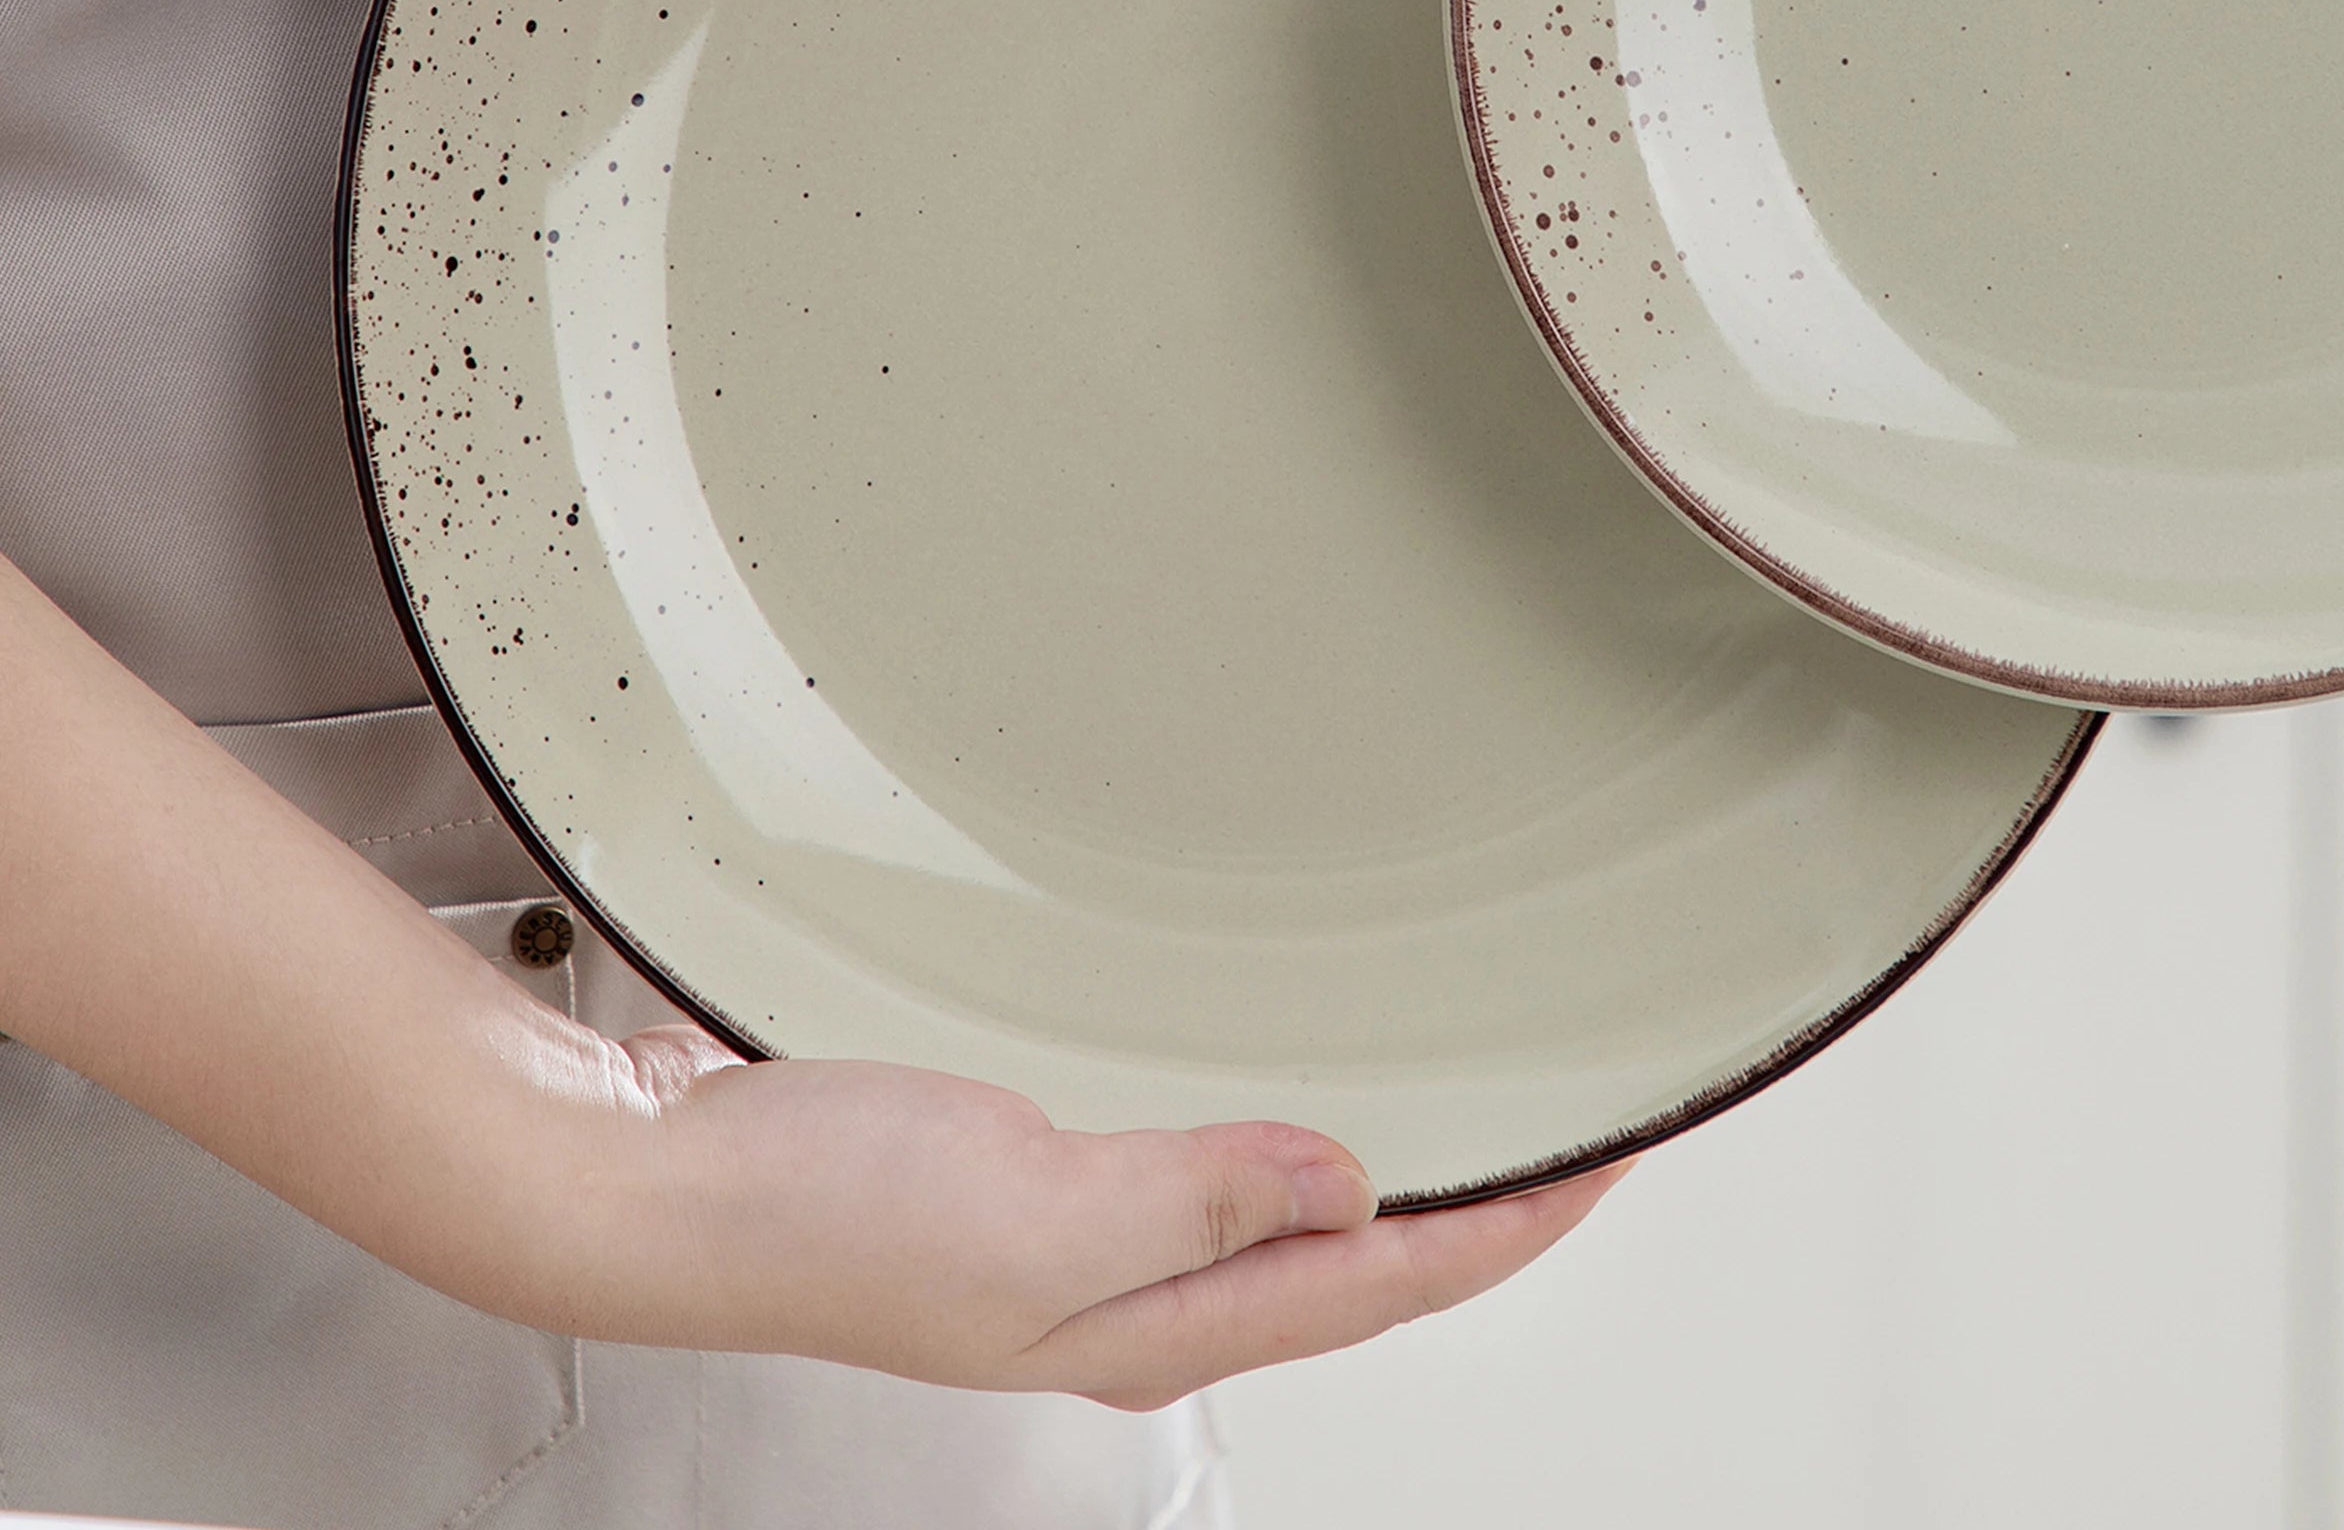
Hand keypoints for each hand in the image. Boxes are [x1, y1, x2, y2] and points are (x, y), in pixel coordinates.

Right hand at [575, 1027, 1619, 1403]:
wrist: (652, 1187)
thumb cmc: (810, 1212)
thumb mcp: (1029, 1212)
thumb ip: (1195, 1199)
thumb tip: (1350, 1183)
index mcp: (1151, 1322)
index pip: (1385, 1279)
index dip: (1515, 1224)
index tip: (1617, 1158)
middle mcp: (1134, 1295)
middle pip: (1357, 1264)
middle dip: (1484, 1204)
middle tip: (1587, 1130)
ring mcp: (1083, 1241)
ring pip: (1287, 1215)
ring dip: (1390, 1170)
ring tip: (1483, 1111)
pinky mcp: (1036, 1177)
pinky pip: (1206, 1165)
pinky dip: (1282, 1135)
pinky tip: (1283, 1096)